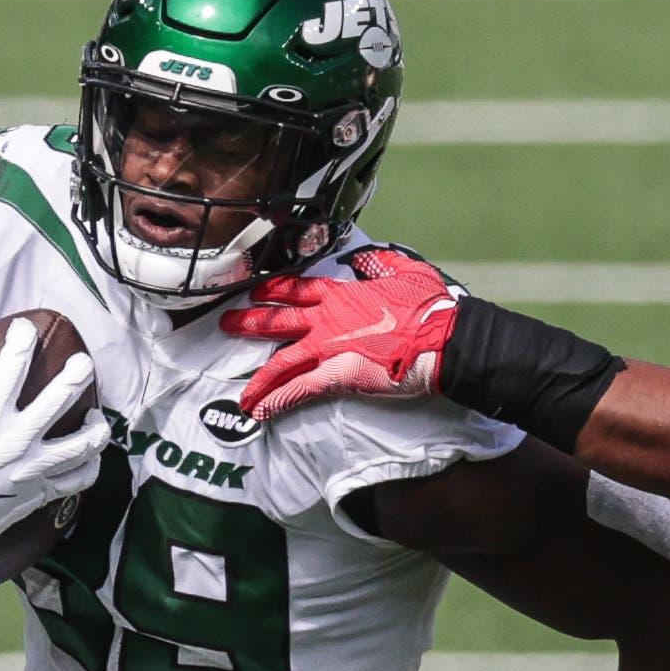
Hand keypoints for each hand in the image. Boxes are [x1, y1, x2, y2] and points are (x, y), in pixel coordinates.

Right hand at [0, 321, 106, 557]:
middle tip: (85, 363)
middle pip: (58, 402)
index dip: (20, 344)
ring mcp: (31, 470)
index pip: (10, 371)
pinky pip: (76, 481)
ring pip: (80, 446)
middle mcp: (16, 441)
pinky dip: (89, 468)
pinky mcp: (37, 494)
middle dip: (75, 377)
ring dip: (95, 430)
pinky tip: (91, 458)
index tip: (26, 327)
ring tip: (99, 418)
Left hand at [220, 245, 462, 422]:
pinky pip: (298, 390)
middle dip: (249, 322)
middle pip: (277, 320)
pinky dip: (278, 401)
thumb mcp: (407, 271)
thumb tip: (368, 258)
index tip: (256, 292)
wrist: (443, 339)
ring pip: (281, 362)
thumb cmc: (431, 307)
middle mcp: (327, 319)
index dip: (274, 291)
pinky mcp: (336, 375)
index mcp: (343, 294)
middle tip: (225, 324)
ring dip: (259, 379)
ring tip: (242, 394)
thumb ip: (381, 264)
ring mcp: (328, 348)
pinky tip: (260, 412)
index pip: (297, 289)